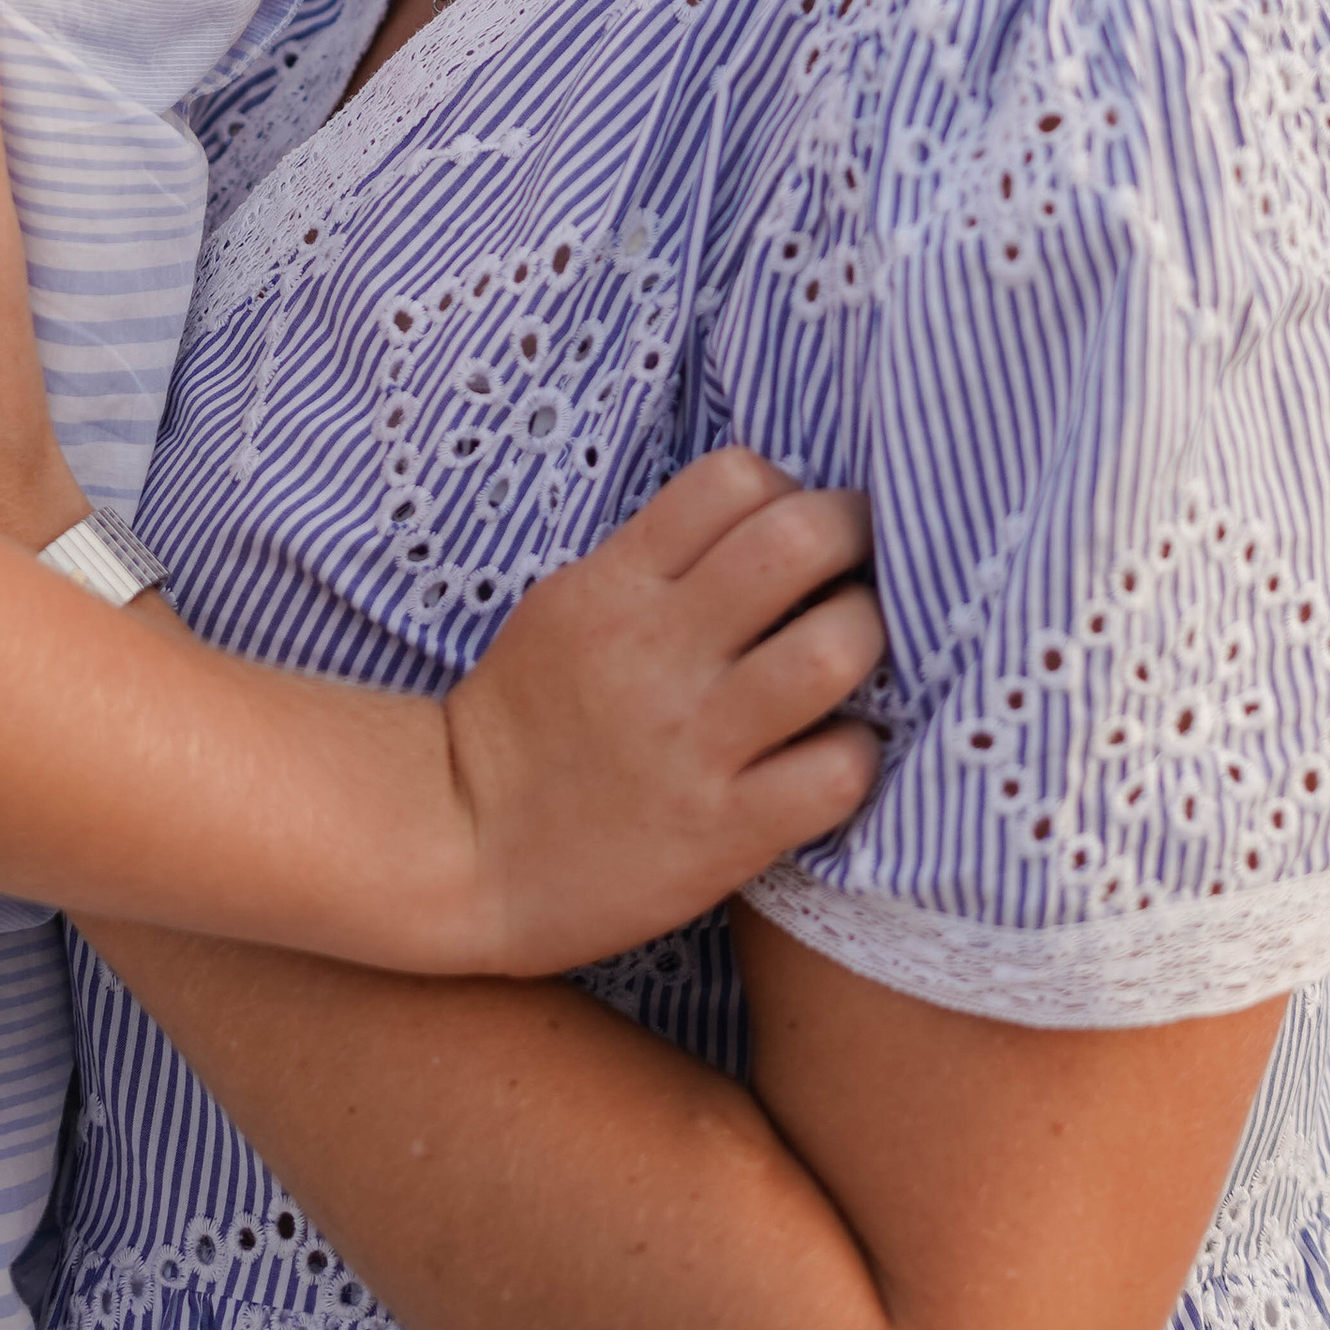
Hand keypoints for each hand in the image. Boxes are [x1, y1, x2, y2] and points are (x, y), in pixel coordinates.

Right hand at [446, 451, 884, 975]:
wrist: (462, 850)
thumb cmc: (529, 720)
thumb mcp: (569, 606)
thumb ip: (658, 562)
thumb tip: (768, 517)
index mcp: (617, 585)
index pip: (733, 478)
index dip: (788, 489)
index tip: (797, 525)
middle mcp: (658, 650)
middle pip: (800, 540)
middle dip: (852, 537)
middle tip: (857, 570)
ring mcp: (694, 741)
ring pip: (834, 649)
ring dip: (866, 640)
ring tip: (852, 659)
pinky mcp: (723, 831)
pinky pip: (836, 771)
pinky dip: (858, 753)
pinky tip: (835, 753)